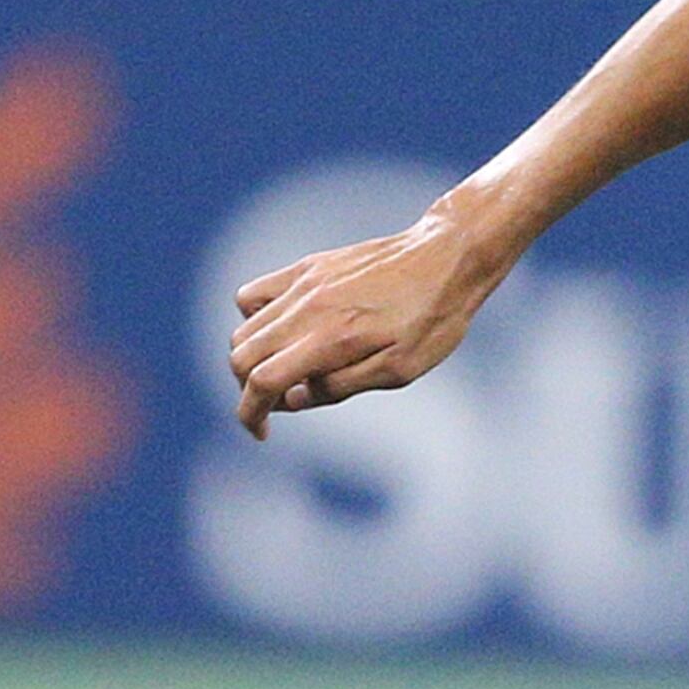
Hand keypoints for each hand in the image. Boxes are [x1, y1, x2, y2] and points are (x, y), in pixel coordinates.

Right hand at [226, 210, 500, 437]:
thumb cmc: (433, 318)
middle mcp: (307, 309)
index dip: (250, 413)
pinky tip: (284, 331)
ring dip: (250, 358)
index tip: (261, 431)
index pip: (262, 381)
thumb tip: (290, 400)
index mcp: (330, 339)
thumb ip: (339, 387)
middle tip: (276, 403)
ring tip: (283, 370)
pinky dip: (253, 320)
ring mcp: (303, 283)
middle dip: (248, 390)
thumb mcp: (399, 370)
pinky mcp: (307, 267)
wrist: (446, 257)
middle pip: (242, 356)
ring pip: (244, 329)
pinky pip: (253, 295)